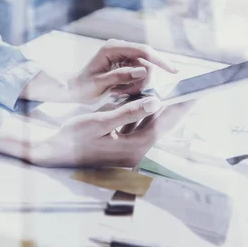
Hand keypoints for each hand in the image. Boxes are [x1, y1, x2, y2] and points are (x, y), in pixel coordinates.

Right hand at [23, 99, 194, 167]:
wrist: (54, 154)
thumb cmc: (72, 137)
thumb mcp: (99, 121)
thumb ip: (128, 112)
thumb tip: (156, 102)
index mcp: (132, 147)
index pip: (162, 124)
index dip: (179, 108)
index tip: (194, 95)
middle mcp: (134, 153)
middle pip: (160, 126)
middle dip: (174, 109)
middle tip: (189, 92)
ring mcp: (127, 153)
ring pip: (150, 128)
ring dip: (159, 112)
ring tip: (171, 95)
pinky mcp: (120, 150)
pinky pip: (138, 130)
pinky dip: (143, 117)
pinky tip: (145, 105)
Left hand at [67, 40, 178, 103]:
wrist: (73, 90)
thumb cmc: (83, 87)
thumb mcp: (100, 83)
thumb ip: (121, 76)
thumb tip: (143, 71)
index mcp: (113, 48)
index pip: (143, 50)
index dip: (160, 60)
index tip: (173, 71)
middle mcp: (120, 48)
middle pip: (146, 62)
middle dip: (141, 80)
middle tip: (124, 93)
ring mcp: (122, 56)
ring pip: (144, 71)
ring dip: (135, 85)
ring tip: (117, 93)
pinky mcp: (124, 65)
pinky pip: (138, 76)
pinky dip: (133, 86)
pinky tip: (119, 92)